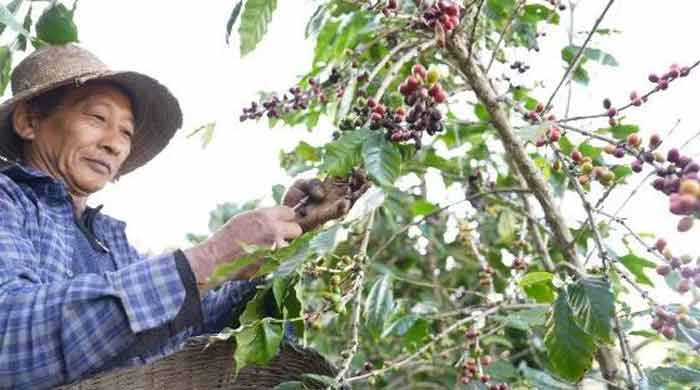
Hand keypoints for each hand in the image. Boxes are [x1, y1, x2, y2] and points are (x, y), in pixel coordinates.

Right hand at [183, 206, 302, 286]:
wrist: (217, 259)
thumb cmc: (229, 237)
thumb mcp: (247, 218)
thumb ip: (266, 217)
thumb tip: (282, 218)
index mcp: (266, 216)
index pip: (291, 213)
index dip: (286, 218)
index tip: (282, 222)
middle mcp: (274, 231)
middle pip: (297, 230)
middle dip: (290, 233)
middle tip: (279, 237)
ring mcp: (275, 249)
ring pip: (291, 247)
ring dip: (283, 248)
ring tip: (266, 250)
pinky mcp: (274, 264)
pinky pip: (282, 259)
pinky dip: (276, 259)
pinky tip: (262, 258)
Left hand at [283, 171, 369, 231]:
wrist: (285, 213)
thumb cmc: (295, 196)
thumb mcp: (301, 183)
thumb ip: (312, 183)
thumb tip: (322, 194)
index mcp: (331, 184)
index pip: (347, 176)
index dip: (354, 171)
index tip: (359, 165)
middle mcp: (335, 195)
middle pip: (353, 187)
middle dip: (361, 181)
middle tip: (364, 173)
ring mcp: (333, 207)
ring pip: (351, 200)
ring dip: (358, 193)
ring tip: (365, 185)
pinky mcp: (327, 217)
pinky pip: (338, 213)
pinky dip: (342, 208)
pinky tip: (346, 201)